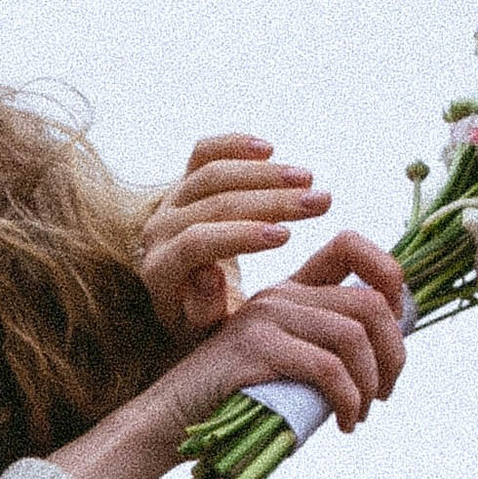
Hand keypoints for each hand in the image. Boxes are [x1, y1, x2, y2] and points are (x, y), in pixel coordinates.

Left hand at [137, 135, 334, 341]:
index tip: (286, 237)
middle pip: (213, 204)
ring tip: (310, 179)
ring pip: (212, 175)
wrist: (185, 302)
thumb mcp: (208, 333)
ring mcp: (168, 203)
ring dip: (265, 174)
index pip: (197, 244)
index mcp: (159, 272)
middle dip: (271, 201)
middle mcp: (157, 232)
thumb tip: (207, 272)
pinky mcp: (182, 183)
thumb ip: (206, 311)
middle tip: (320, 203)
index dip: (240, 236)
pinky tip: (269, 149)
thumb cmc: (207, 324)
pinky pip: (203, 153)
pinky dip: (235, 145)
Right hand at [153, 229, 409, 436]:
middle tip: (384, 392)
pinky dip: (347, 399)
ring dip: (370, 383)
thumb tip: (388, 356)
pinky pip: (326, 369)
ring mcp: (266, 318)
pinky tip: (343, 421)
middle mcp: (281, 295)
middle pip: (368, 303)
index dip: (390, 274)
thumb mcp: (286, 364)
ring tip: (360, 412)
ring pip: (353, 336)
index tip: (398, 324)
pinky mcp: (256, 348)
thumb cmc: (234, 400)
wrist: (171, 419)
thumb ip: (324, 349)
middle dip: (393, 353)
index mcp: (290, 291)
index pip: (350, 248)